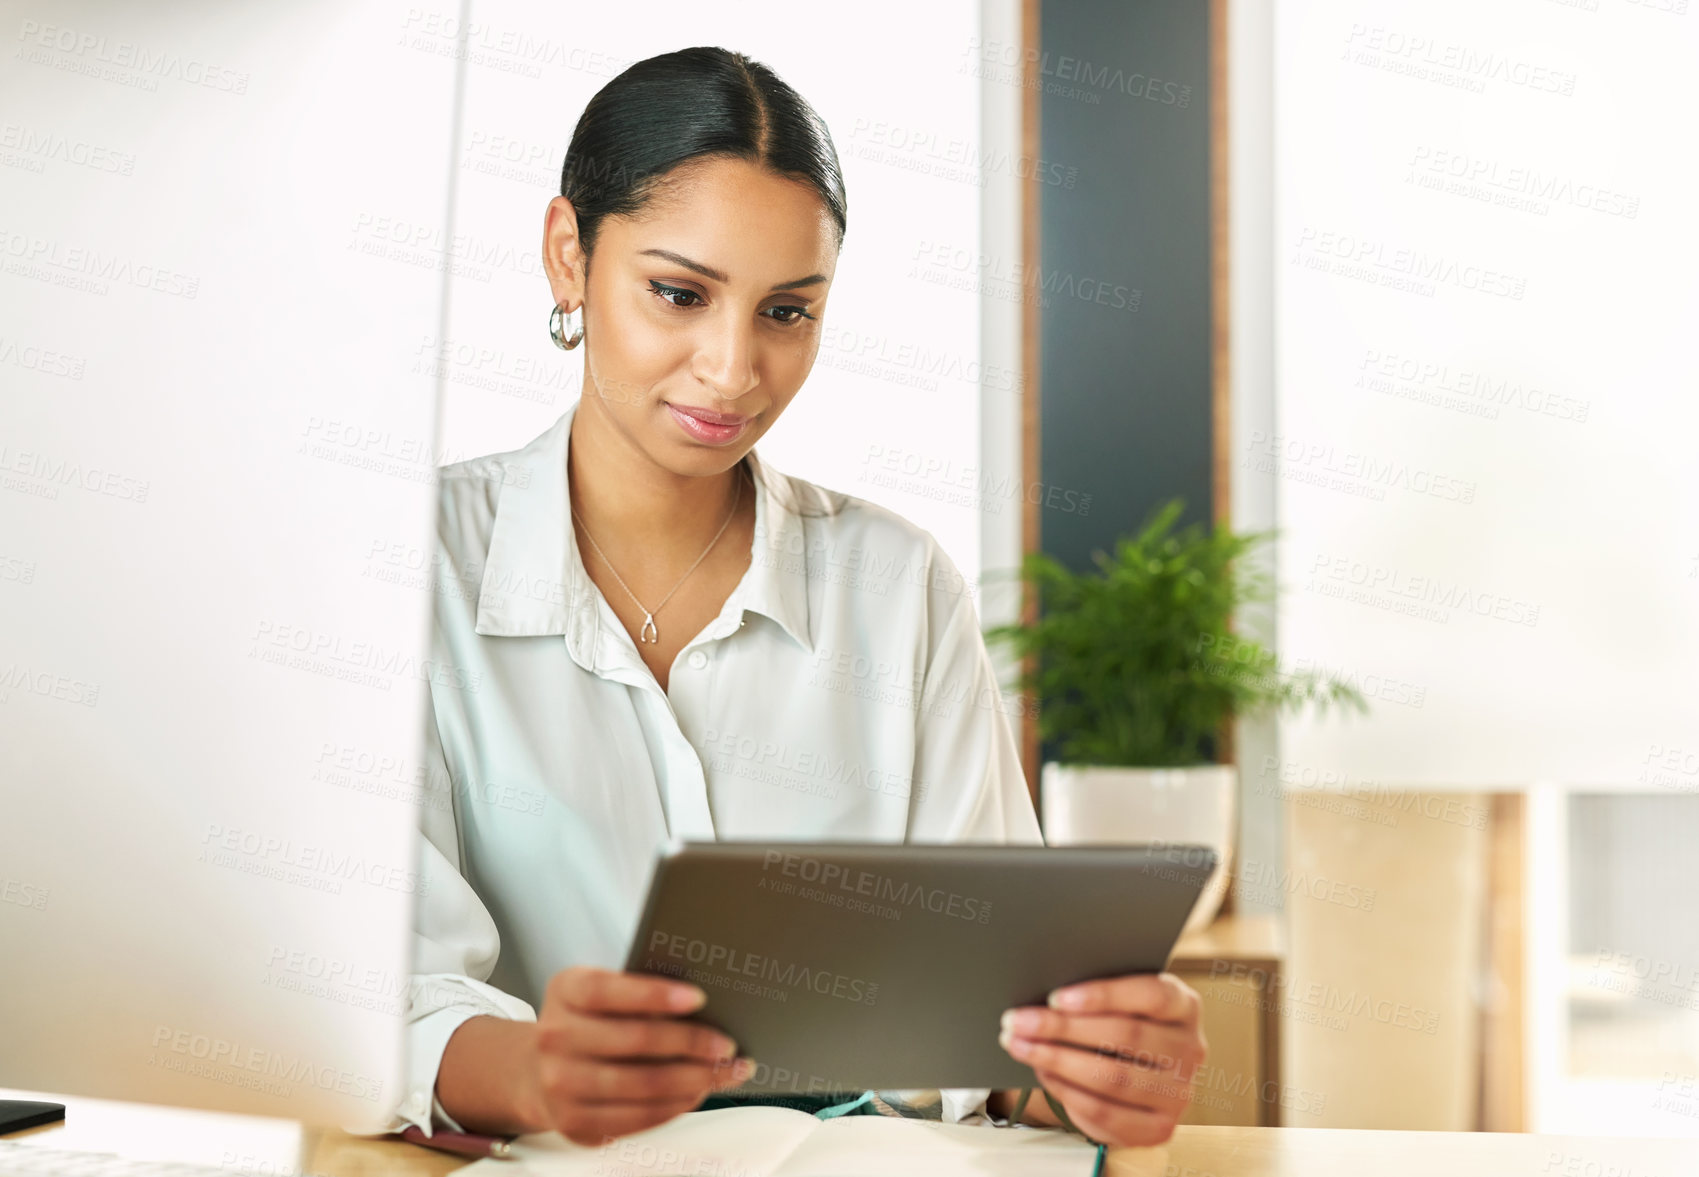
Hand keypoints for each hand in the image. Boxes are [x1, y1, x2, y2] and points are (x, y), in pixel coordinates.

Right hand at [519, 966, 755, 1145]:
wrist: (539, 1070)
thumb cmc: (587, 1022)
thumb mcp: (600, 993)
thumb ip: (637, 992)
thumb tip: (702, 1006)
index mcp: (565, 991)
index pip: (609, 990)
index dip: (655, 995)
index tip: (699, 998)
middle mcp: (555, 1037)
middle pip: (636, 1040)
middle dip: (691, 1043)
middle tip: (727, 1044)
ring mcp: (560, 1084)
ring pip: (643, 1085)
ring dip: (695, 1079)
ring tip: (726, 1071)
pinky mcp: (574, 1123)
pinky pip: (637, 1118)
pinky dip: (675, 1105)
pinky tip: (698, 1093)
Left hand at [997, 972, 1206, 1146]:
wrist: (1134, 1068)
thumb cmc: (1118, 1020)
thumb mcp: (1118, 999)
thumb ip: (1096, 993)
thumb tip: (1047, 996)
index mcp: (1184, 1005)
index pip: (1151, 994)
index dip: (1103, 995)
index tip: (1055, 997)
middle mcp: (1190, 1049)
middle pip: (1126, 1036)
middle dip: (1063, 1029)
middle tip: (1018, 1021)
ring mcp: (1179, 1092)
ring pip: (1113, 1078)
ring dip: (1056, 1061)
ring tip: (1019, 1046)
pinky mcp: (1159, 1127)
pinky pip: (1106, 1113)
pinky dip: (1068, 1092)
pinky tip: (1043, 1073)